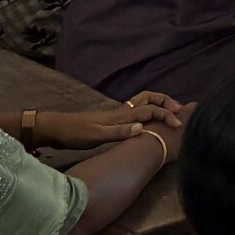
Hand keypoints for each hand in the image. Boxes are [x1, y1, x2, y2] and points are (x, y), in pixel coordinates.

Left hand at [36, 95, 188, 149]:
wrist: (55, 129)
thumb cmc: (74, 134)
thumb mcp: (95, 136)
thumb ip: (118, 132)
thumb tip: (142, 127)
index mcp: (121, 116)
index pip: (150, 110)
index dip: (166, 115)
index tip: (178, 125)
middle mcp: (122, 112)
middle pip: (149, 98)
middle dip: (166, 101)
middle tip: (179, 111)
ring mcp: (117, 115)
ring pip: (143, 102)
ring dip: (159, 103)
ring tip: (170, 112)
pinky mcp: (112, 120)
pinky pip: (137, 110)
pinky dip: (149, 110)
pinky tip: (149, 120)